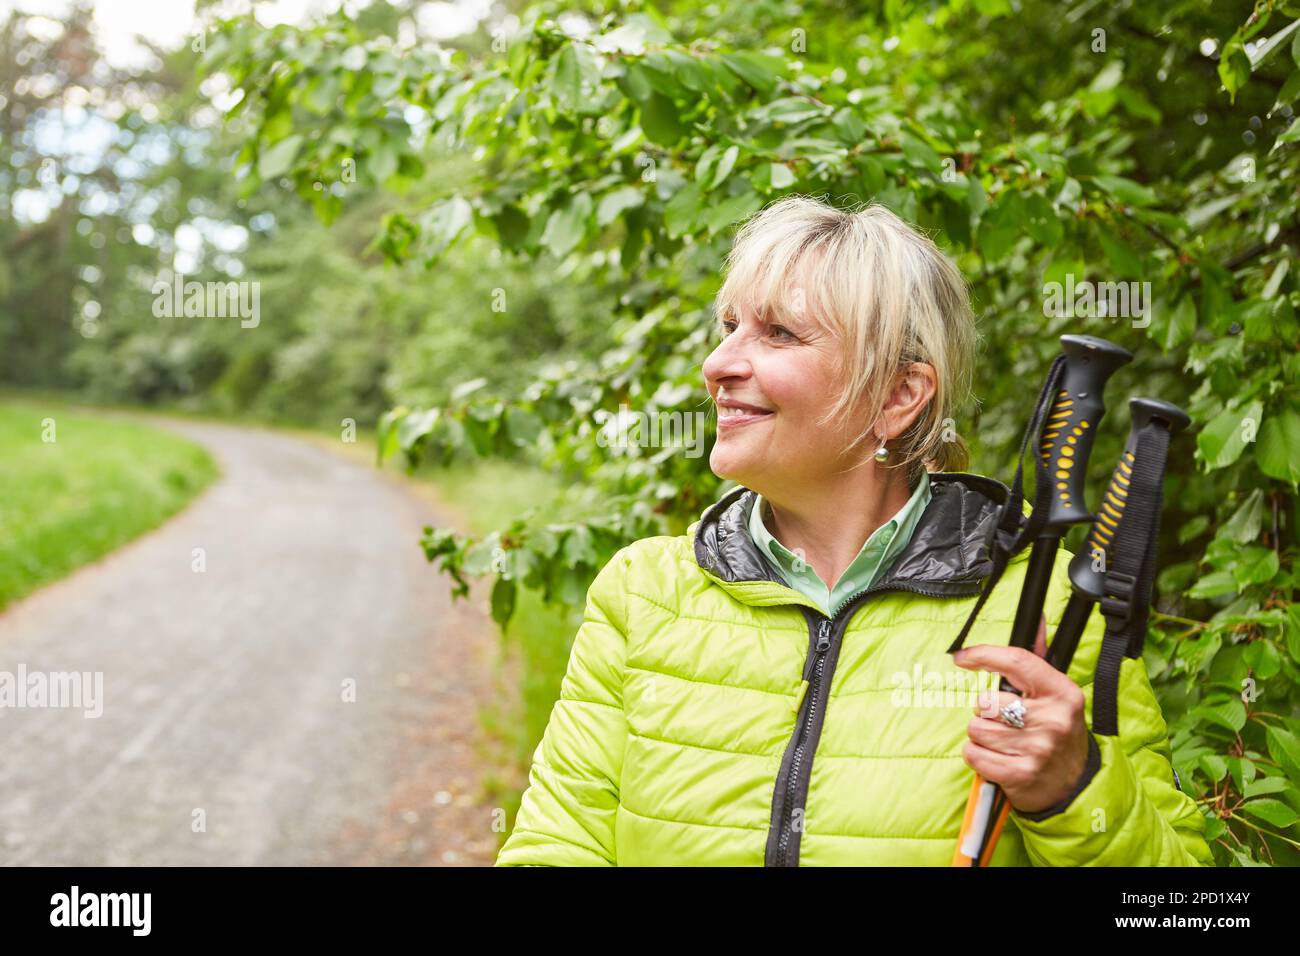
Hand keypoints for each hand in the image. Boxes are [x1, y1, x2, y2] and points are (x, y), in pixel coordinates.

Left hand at [952, 616, 1090, 813]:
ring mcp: (1037, 749)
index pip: (1017, 661)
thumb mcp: (1055, 694)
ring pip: (976, 728)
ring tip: (1003, 741)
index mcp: (1062, 693)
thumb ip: (1037, 658)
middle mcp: (1052, 719)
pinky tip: (997, 758)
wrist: (1074, 785)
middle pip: (987, 700)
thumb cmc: (1055, 731)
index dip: (984, 654)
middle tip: (1004, 720)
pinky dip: (977, 756)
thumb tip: (1034, 617)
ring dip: (981, 735)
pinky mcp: (1020, 774)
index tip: (962, 657)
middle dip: (985, 710)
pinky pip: (973, 754)